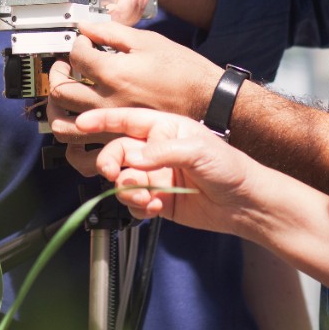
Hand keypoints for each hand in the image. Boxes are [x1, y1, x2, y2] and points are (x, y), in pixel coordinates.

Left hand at [45, 17, 215, 175]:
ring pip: (63, 127)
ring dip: (56, 111)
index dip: (77, 45)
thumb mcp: (149, 42)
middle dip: (56, 75)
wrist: (209, 102)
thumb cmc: (185, 73)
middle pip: (60, 92)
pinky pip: (83, 157)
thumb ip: (113, 33)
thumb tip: (88, 28)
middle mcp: (108, 103)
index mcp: (114, 74)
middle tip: (64, 68)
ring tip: (64, 99)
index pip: (77, 57)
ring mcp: (112, 127)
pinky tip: (78, 131)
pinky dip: (73, 147)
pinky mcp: (120, 145)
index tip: (83, 44)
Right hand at [73, 106, 255, 231]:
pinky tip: (156, 208)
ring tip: (148, 198)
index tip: (82, 124)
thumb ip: (162, 151)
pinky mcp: (158, 200)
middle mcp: (156, 152)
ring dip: (128, 191)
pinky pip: (134, 204)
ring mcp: (155, 176)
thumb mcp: (198, 149)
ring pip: (123, 181)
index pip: (127, 121)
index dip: (102, 121)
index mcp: (165, 129)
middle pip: (117, 153)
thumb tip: (134, 159)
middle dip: (110, 164)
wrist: (246, 205)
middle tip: (113, 175)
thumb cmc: (231, 168)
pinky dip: (139, 208)